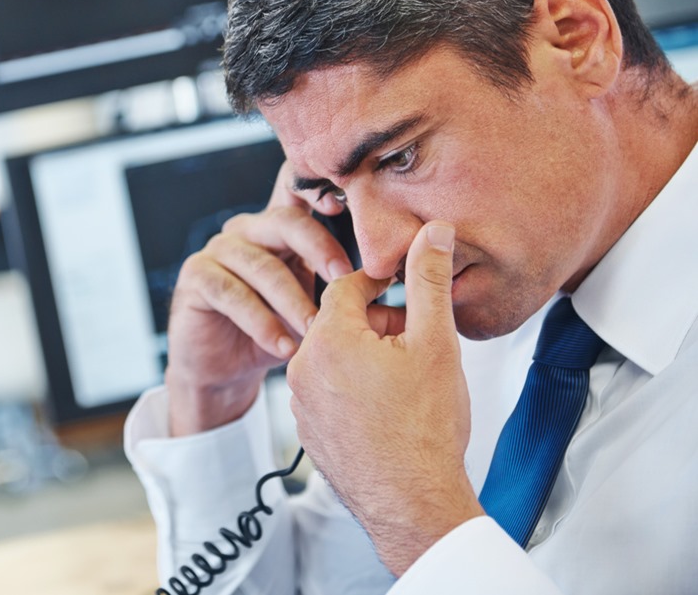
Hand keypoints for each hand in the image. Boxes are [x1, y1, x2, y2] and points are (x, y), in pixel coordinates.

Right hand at [164, 160, 353, 436]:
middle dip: (320, 249)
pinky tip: (284, 346)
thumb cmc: (279, 331)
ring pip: (261, 264)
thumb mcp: (319, 308)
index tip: (353, 210)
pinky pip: (231, 293)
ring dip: (292, 300)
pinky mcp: (197, 279)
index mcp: (281, 227)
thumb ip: (352, 292)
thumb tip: (415, 289)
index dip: (323, 191)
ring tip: (316, 332)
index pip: (300, 192)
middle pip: (286, 221)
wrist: (225, 370)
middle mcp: (248, 230)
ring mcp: (219, 251)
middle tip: (345, 282)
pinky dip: (261, 322)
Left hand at [285, 221, 482, 574]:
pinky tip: (387, 409)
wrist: (413, 503)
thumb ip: (427, 279)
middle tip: (413, 340)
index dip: (379, 284)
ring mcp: (301, 404)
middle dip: (375, 324)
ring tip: (404, 379)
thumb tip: (430, 233)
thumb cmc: (424, 429)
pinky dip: (353, 391)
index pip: (345, 286)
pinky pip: (328, 393)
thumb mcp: (435, 342)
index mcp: (328, 338)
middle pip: (337, 322)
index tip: (403, 288)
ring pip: (332, 359)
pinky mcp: (309, 432)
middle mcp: (303, 368)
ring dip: (364, 358)